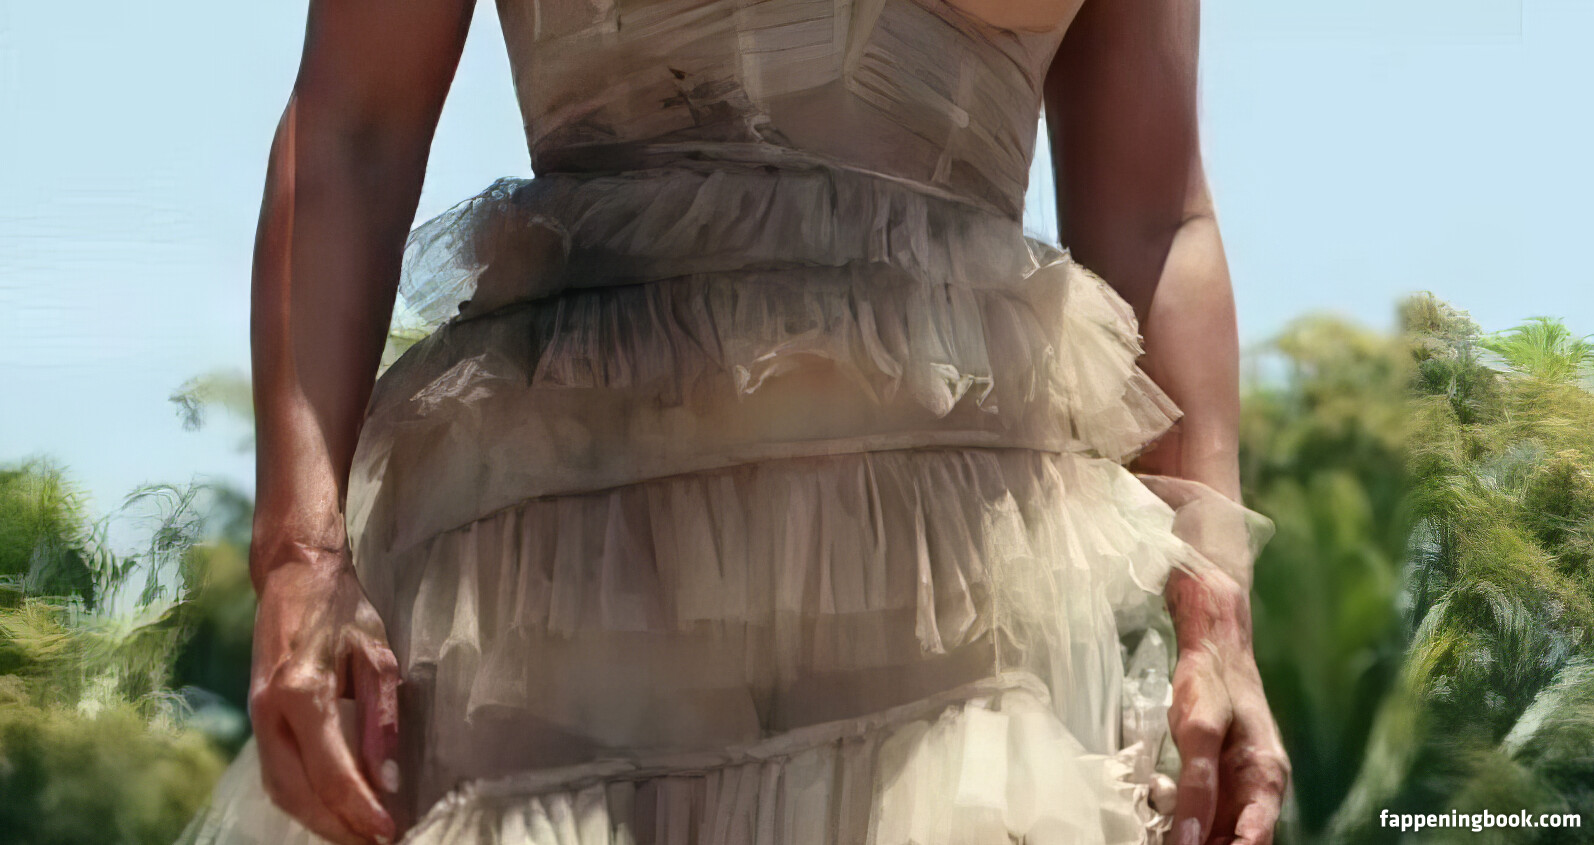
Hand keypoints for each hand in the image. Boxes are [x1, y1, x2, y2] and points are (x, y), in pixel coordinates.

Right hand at [249, 542, 401, 844]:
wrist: (293, 575)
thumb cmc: (342, 610)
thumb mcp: (378, 657)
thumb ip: (381, 720)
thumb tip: (387, 780)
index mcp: (301, 692)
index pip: (331, 771)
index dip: (360, 808)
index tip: (389, 830)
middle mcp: (270, 711)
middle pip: (299, 792)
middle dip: (338, 825)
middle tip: (378, 839)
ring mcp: (256, 717)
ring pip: (281, 790)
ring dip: (319, 820)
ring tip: (358, 833)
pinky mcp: (256, 719)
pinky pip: (274, 774)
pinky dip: (302, 801)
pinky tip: (332, 809)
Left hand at [1164, 568, 1289, 844]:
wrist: (1215, 651)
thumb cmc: (1210, 684)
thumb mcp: (1199, 729)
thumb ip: (1197, 783)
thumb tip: (1189, 839)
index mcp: (1266, 779)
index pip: (1255, 841)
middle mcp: (1260, 791)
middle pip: (1240, 841)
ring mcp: (1241, 786)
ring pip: (1223, 832)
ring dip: (1198, 840)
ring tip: (1162, 841)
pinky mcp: (1222, 780)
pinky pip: (1210, 815)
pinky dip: (1191, 828)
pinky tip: (1165, 830)